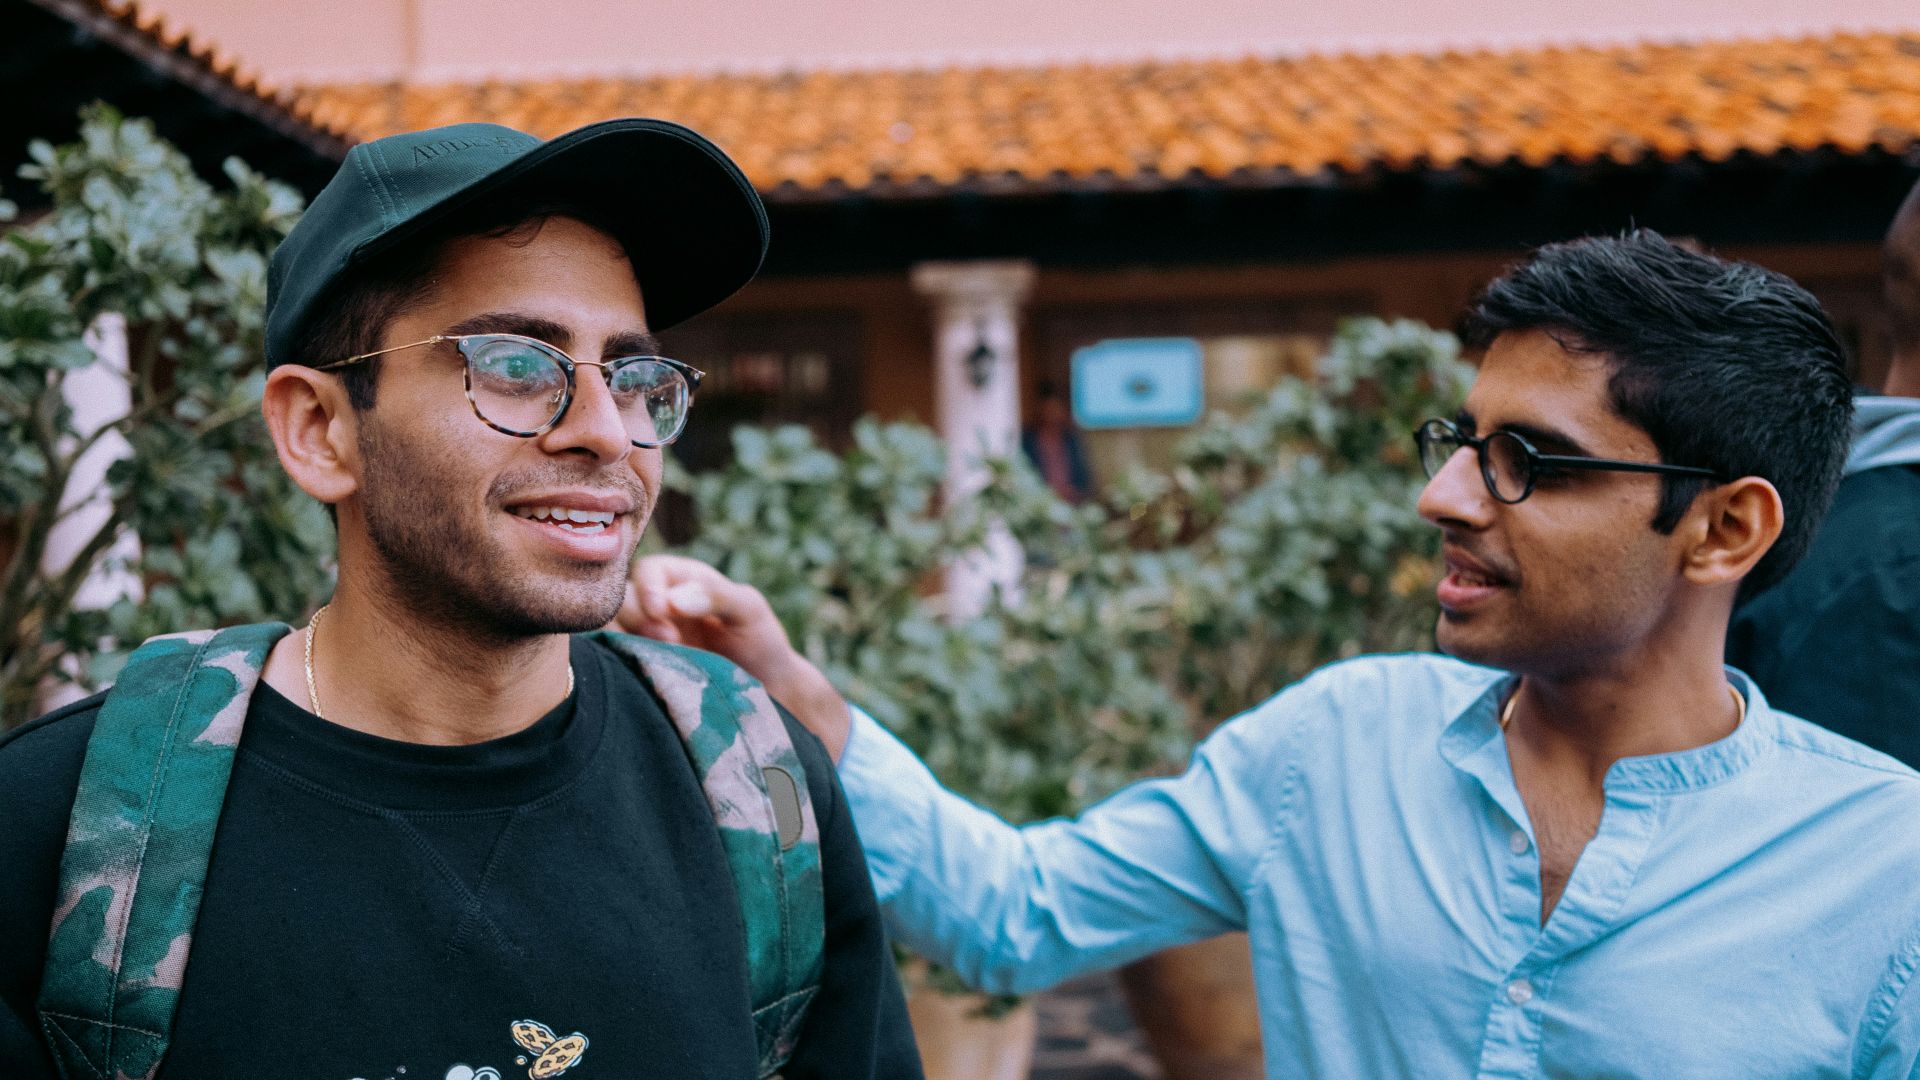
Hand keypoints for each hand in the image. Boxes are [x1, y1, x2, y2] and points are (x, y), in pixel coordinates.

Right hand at [619, 554, 851, 759]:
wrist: (766, 693)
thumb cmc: (761, 642)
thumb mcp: (749, 610)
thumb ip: (716, 596)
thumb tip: (672, 600)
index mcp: (681, 581)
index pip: (648, 570)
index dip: (648, 588)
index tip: (661, 613)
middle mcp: (656, 607)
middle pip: (621, 599)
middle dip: (635, 618)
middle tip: (667, 642)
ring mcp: (645, 640)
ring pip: (608, 631)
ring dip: (623, 643)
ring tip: (655, 661)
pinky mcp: (640, 670)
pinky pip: (614, 664)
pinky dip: (618, 667)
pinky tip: (643, 677)